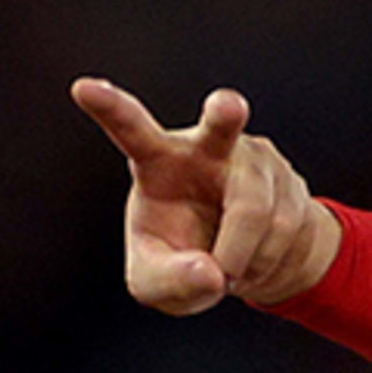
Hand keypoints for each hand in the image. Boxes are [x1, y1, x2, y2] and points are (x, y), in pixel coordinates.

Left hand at [70, 77, 341, 314]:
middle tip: (228, 107)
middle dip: (225, 115)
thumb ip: (167, 283)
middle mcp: (207, 147)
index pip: (131, 131)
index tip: (82, 89)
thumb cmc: (183, 259)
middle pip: (219, 126)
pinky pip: (286, 228)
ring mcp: (253, 159)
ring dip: (242, 257)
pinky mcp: (289, 179)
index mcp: (157, 161)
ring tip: (229, 268)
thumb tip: (211, 272)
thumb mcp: (155, 284)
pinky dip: (266, 261)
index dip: (109, 109)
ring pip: (255, 210)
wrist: (247, 261)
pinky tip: (253, 259)